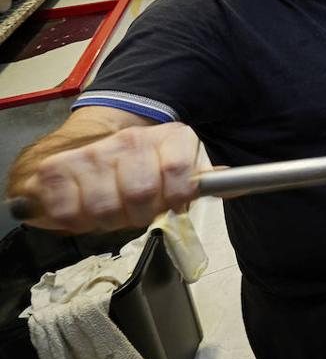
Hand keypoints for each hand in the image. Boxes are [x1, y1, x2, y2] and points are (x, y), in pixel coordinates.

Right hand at [17, 123, 200, 232]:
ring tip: (111, 210)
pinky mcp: (56, 169)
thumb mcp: (178, 168)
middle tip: (135, 212)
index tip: (173, 204)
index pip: (179, 172)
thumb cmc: (139, 170)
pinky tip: (84, 209)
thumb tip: (235, 186)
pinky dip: (77, 221)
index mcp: (168, 137)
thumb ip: (203, 180)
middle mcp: (130, 140)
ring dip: (108, 221)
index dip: (177, 198)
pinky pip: (69, 212)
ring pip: (105, 208)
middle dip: (140, 216)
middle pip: (141, 195)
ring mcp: (92, 152)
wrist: (85, 153)